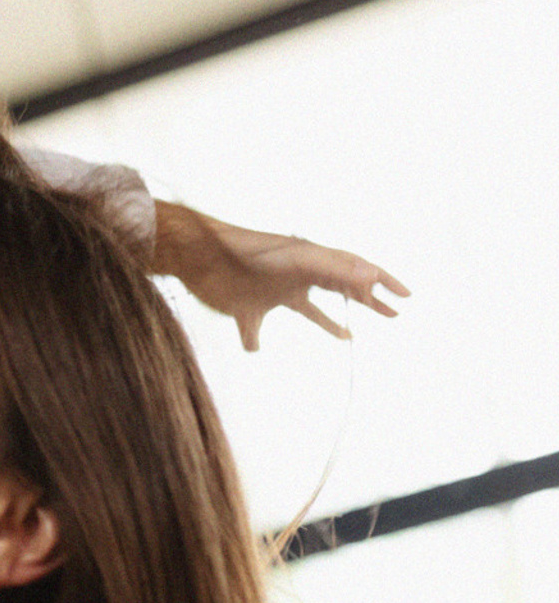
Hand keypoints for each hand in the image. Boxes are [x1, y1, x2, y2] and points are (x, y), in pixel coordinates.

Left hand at [152, 202, 408, 351]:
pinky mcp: (242, 309)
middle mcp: (294, 277)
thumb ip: (331, 267)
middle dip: (366, 300)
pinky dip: (254, 342)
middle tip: (393, 313)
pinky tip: (255, 351)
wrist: (196, 254)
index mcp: (311, 262)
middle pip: (338, 289)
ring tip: (348, 336)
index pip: (354, 270)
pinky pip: (252, 330)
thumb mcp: (294, 259)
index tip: (406, 296)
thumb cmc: (245, 252)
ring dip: (328, 323)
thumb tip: (371, 274)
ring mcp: (269, 293)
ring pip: (306, 310)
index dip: (382, 280)